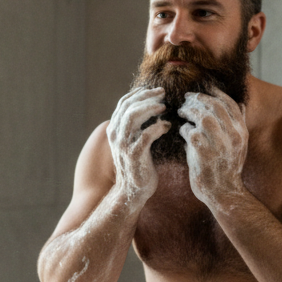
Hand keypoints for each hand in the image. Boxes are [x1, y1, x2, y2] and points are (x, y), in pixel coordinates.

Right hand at [105, 86, 169, 203]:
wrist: (132, 191)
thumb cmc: (138, 165)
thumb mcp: (132, 142)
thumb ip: (135, 127)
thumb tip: (148, 108)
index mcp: (114, 130)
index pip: (123, 104)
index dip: (138, 94)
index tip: (153, 90)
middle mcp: (116, 135)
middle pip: (128, 106)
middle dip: (146, 96)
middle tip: (162, 93)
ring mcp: (124, 145)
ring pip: (133, 116)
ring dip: (150, 108)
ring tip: (164, 107)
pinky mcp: (134, 155)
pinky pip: (146, 134)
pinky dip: (158, 127)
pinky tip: (167, 126)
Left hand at [178, 88, 248, 211]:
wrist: (223, 192)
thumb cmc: (228, 167)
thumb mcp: (240, 144)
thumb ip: (238, 124)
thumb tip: (240, 105)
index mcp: (241, 132)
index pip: (230, 103)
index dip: (215, 92)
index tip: (204, 87)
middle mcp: (232, 136)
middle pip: (215, 107)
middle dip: (199, 98)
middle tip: (187, 98)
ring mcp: (218, 144)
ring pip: (202, 116)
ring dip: (189, 111)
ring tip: (182, 111)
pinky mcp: (202, 153)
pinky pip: (190, 132)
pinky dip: (184, 128)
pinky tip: (182, 131)